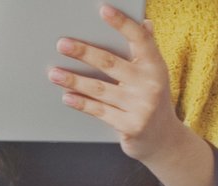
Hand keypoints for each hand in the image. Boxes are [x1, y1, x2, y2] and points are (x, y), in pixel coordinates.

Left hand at [51, 6, 192, 167]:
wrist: (163, 139)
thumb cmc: (152, 100)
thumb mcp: (155, 75)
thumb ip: (147, 51)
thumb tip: (145, 23)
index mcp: (156, 66)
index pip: (140, 39)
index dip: (122, 23)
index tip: (103, 10)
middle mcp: (150, 84)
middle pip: (110, 63)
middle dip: (83, 52)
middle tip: (62, 44)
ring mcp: (140, 106)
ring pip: (99, 89)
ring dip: (73, 80)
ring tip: (54, 73)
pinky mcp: (130, 126)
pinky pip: (99, 111)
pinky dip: (81, 103)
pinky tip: (66, 96)